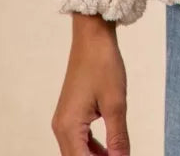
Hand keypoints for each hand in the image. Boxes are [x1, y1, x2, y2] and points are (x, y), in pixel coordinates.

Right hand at [51, 15, 130, 153]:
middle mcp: (61, 127)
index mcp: (68, 127)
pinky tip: (109, 151)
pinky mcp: (71, 113)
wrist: (92, 36)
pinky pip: (80, 140)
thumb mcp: (115, 103)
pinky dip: (93, 149)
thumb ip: (118, 137)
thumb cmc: (102, 64)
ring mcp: (64, 120)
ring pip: (78, 152)